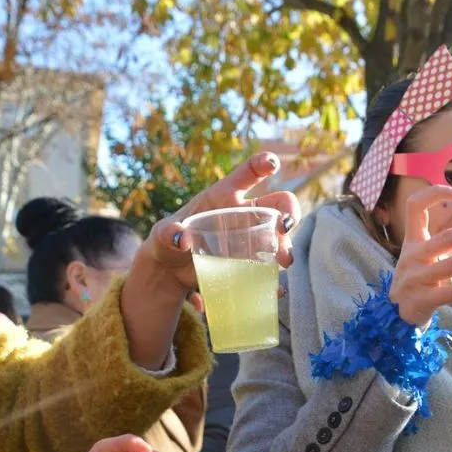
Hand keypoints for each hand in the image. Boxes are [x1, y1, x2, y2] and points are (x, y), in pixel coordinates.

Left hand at [136, 151, 301, 297]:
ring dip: (286, 246)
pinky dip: (275, 278)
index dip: (262, 164)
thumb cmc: (166, 241)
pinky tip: (275, 288)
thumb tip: (180, 238)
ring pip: (279, 235)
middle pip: (277, 203)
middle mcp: (243, 214)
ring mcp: (251, 238)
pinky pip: (269, 266)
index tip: (272, 163)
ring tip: (284, 262)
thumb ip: (167, 233)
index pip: (247, 174)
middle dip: (289, 210)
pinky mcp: (250, 262)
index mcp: (223, 197)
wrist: (170, 270)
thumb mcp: (161, 235)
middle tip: (286, 227)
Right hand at [389, 185, 451, 327]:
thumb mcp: (421, 256)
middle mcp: (412, 256)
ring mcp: (415, 278)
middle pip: (448, 238)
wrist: (396, 314)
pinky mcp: (422, 300)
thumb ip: (443, 244)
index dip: (435, 194)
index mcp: (412, 240)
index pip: (415, 207)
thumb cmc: (418, 280)